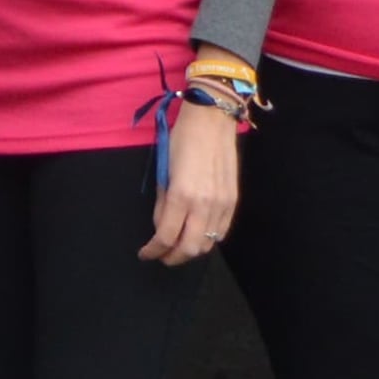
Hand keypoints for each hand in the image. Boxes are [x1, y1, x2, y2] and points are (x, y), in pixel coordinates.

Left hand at [145, 98, 240, 263]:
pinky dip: (208, 239)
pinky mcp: (233, 201)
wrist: (212, 121)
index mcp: (182, 195)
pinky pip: (221, 232)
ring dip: (190, 250)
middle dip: (172, 257)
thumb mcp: (163, 171)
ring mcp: (222, 204)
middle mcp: (204, 204)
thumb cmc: (182, 140)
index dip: (153, 250)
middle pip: (189, 248)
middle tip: (160, 256)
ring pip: (208, 244)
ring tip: (177, 247)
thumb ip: (162, 203)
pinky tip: (196, 235)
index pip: (166, 236)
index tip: (145, 254)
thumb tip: (160, 227)